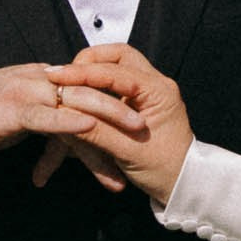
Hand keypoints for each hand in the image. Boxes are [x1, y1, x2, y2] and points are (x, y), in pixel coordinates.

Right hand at [0, 63, 145, 178]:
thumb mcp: (24, 113)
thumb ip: (50, 113)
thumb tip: (75, 124)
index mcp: (46, 76)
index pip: (91, 82)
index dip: (117, 98)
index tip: (143, 116)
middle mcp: (42, 78)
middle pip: (93, 89)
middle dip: (124, 108)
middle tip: (149, 127)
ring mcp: (29, 91)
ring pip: (79, 101)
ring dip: (110, 117)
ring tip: (135, 135)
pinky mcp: (15, 109)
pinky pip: (49, 115)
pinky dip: (71, 121)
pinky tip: (91, 129)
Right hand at [43, 44, 193, 204]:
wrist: (183, 184)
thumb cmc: (163, 170)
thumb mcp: (127, 152)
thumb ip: (96, 131)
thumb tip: (64, 115)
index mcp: (158, 92)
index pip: (115, 72)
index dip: (82, 73)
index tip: (56, 75)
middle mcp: (156, 85)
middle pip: (117, 56)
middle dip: (89, 62)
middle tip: (63, 75)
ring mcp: (149, 91)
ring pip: (116, 67)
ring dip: (92, 72)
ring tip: (67, 83)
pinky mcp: (141, 102)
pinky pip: (116, 83)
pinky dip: (97, 85)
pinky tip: (79, 93)